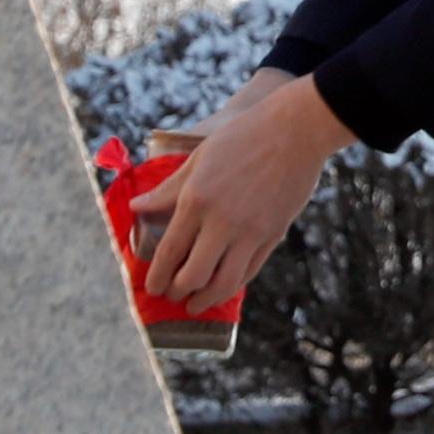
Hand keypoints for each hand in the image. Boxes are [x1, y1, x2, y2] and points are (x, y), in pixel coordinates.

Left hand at [132, 75, 353, 307]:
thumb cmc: (243, 136)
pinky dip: (233, 283)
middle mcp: (222, 221)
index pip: (169, 252)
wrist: (297, 129)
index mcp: (197, 200)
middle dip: (177, 291)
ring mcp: (251, 230)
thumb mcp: (199, 158)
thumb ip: (167, 189)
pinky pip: (250, 270)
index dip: (157, 276)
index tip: (152, 287)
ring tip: (195, 304)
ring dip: (205, 299)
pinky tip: (223, 285)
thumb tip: (136, 209)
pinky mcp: (274, 233)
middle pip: (193, 275)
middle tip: (171, 295)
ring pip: (224, 282)